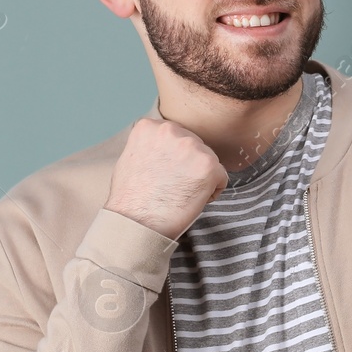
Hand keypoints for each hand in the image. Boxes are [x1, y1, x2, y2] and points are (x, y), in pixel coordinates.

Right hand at [105, 116, 228, 240]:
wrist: (136, 225)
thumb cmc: (131, 199)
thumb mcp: (131, 157)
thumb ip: (151, 144)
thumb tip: (167, 146)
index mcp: (150, 127)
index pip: (176, 136)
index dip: (173, 159)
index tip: (164, 174)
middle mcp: (171, 130)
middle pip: (194, 145)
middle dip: (188, 165)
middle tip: (172, 186)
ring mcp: (191, 146)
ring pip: (208, 160)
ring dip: (200, 177)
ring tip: (179, 193)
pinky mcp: (208, 165)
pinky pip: (221, 177)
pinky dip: (211, 191)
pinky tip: (191, 200)